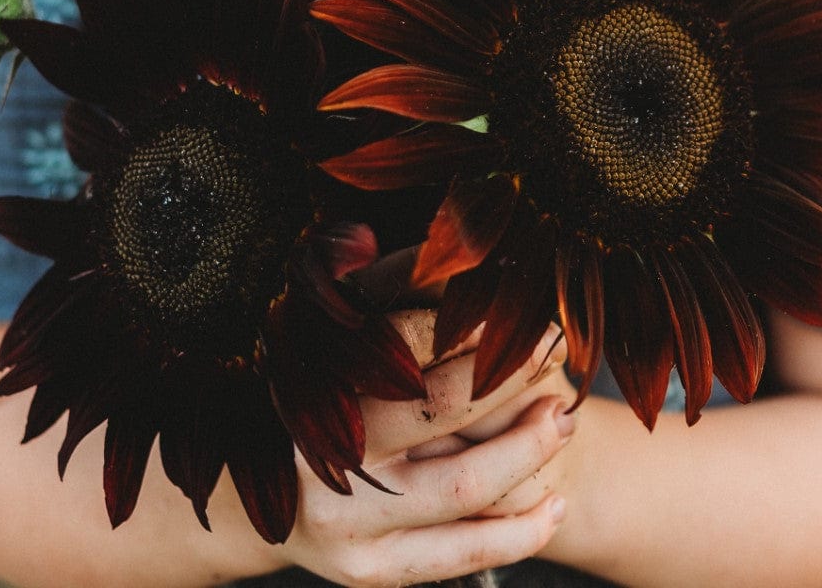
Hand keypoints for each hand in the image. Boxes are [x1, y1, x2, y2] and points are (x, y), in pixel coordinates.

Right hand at [274, 313, 575, 586]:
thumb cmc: (314, 404)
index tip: (517, 310)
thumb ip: (393, 310)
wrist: (256, 503)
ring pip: (466, 484)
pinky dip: (521, 532)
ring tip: (565, 420)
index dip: (471, 326)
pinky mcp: (370, 570)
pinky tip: (555, 505)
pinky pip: (463, 553)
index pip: (406, 341)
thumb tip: (466, 264)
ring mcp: (347, 519)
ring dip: (530, 449)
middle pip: (440, 406)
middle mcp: (327, 452)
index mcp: (315, 381)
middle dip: (511, 375)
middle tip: (553, 348)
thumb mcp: (335, 348)